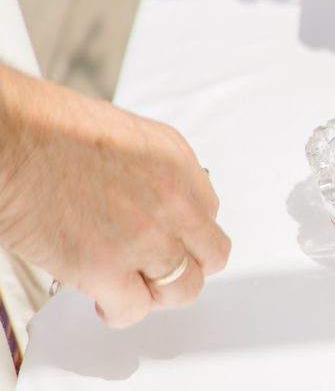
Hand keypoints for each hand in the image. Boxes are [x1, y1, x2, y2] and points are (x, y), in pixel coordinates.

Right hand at [0, 66, 229, 326]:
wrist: (16, 139)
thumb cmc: (52, 129)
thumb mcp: (128, 138)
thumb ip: (152, 175)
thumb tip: (152, 205)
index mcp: (176, 159)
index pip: (209, 211)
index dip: (187, 230)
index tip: (172, 237)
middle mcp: (171, 197)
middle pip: (210, 254)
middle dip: (186, 265)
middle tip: (160, 268)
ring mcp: (143, 235)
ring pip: (183, 288)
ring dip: (157, 292)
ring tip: (132, 284)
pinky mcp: (106, 268)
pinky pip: (134, 309)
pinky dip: (118, 310)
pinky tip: (102, 295)